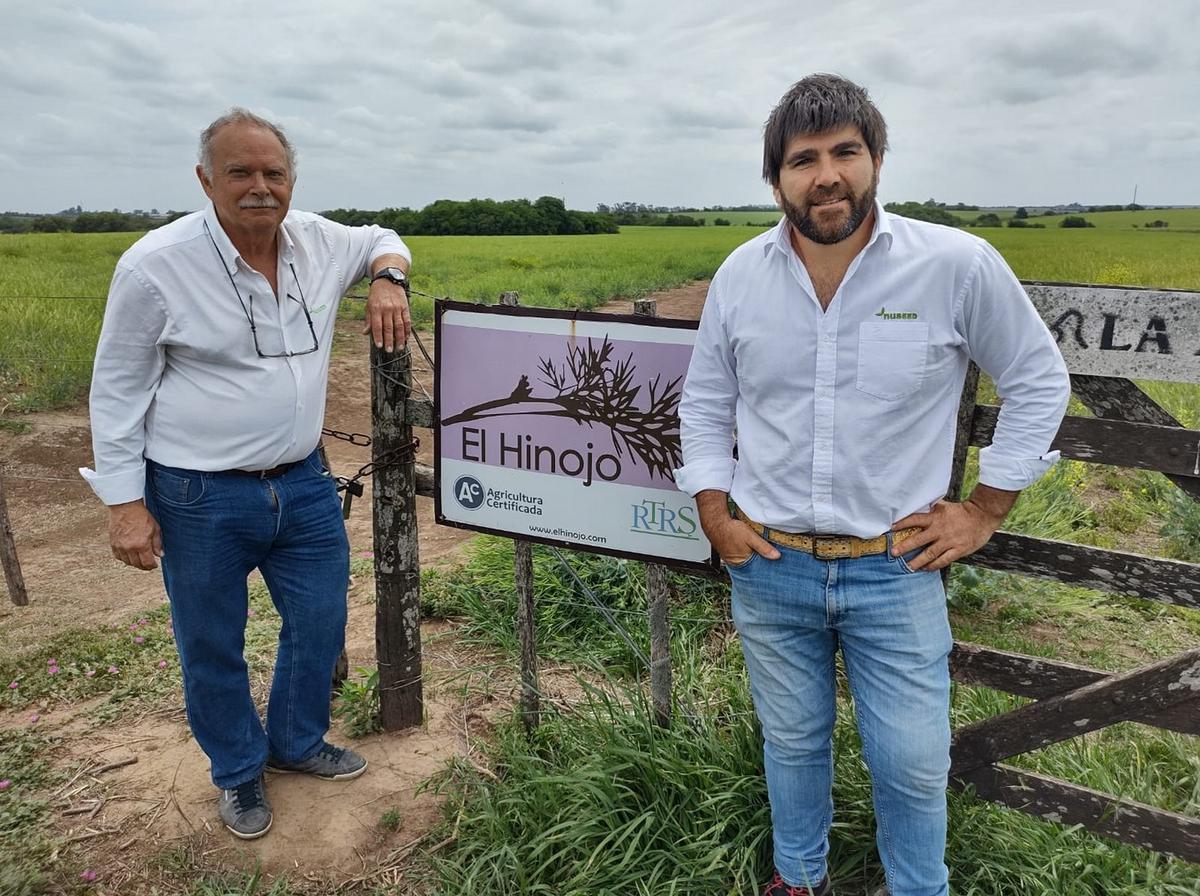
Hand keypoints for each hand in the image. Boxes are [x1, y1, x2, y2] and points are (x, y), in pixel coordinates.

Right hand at [108, 500, 162, 569]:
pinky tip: (129, 555)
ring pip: (127, 562)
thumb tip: (160, 554)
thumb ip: (157, 543)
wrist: (126, 507)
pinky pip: (118, 556)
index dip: (152, 566)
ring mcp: (120, 546)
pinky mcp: (113, 543)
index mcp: (141, 545)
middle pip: (136, 564)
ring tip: (139, 560)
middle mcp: (129, 548)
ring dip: (134, 563)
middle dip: (144, 566)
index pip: (147, 563)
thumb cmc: (141, 516)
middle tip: (148, 565)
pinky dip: (124, 558)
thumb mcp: (155, 529)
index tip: (154, 565)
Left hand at [364, 276, 410, 352]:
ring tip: (400, 348)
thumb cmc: (377, 294)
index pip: (377, 326)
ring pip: (399, 326)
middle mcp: (387, 309)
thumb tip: (365, 332)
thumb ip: (368, 319)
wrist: (388, 279)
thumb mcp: (369, 305)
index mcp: (376, 309)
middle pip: (389, 328)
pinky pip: (407, 320)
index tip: (380, 346)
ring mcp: (397, 308)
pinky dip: (407, 330)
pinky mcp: (405, 307)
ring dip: (400, 338)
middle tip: (390, 351)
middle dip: (389, 341)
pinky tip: (406, 338)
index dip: (378, 337)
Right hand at [696, 490, 780, 565]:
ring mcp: (730, 558)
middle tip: (767, 555)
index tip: (773, 563)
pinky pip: (740, 554)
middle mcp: (735, 562)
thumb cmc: (730, 530)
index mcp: (741, 563)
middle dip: (759, 560)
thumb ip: (764, 547)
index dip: (765, 564)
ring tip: (756, 549)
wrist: (716, 522)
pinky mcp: (728, 551)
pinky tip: (747, 545)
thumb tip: (776, 556)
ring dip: (752, 555)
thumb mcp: (751, 538)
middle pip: (751, 564)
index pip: (757, 568)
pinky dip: (745, 551)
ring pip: (746, 559)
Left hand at [891, 484, 1017, 570]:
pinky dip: (934, 565)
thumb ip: (930, 509)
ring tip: (907, 567)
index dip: (902, 524)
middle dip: (905, 547)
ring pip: (930, 553)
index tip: (891, 529)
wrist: (982, 516)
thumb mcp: (944, 506)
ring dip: (917, 561)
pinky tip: (926, 569)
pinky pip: (944, 560)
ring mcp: (949, 541)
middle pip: (918, 539)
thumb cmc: (961, 512)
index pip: (914, 520)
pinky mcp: (958, 550)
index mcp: (935, 518)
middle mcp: (939, 530)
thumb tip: (916, 507)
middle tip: (893, 553)